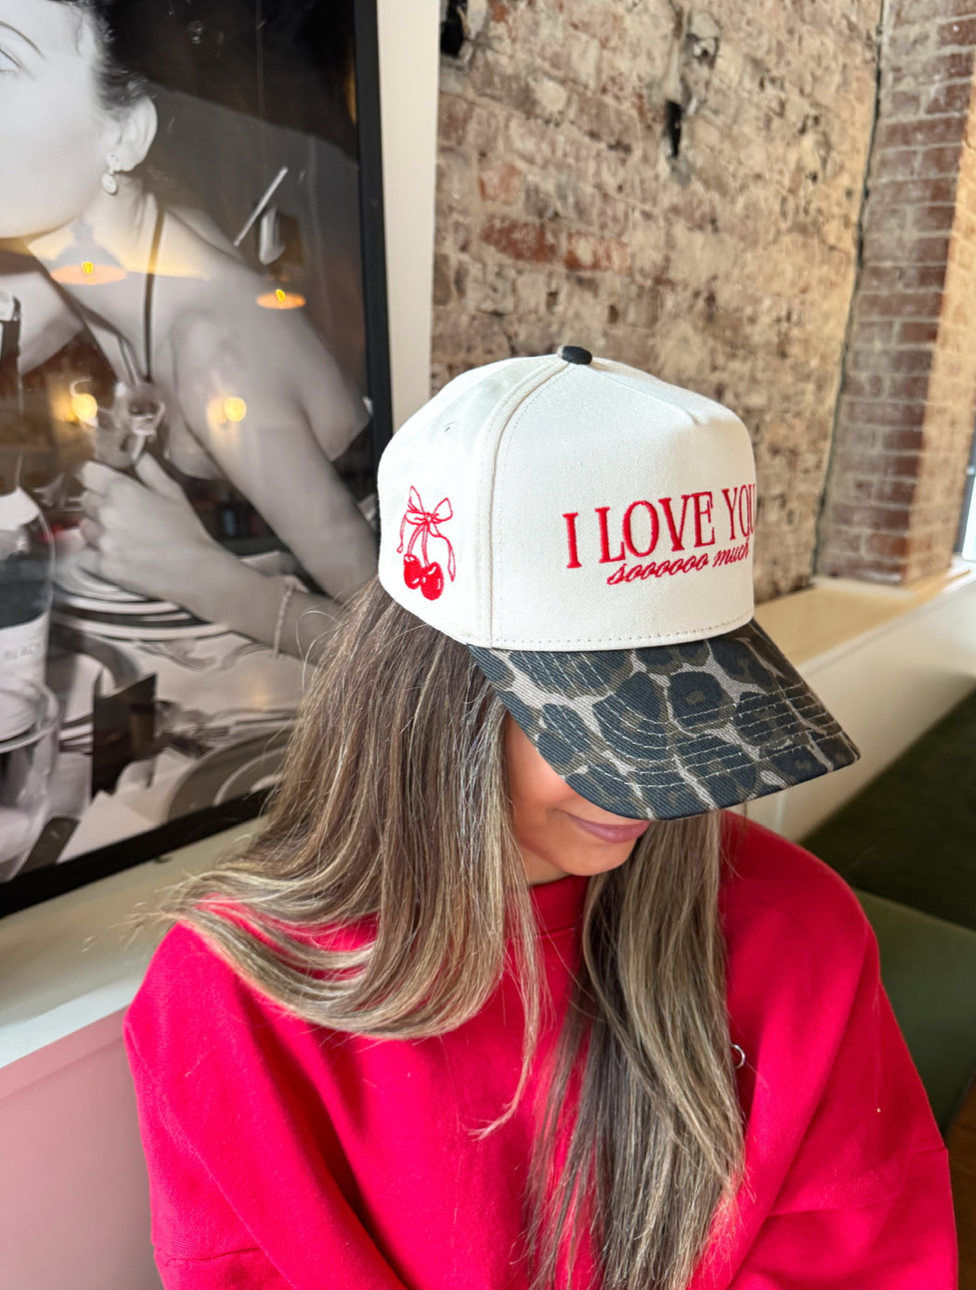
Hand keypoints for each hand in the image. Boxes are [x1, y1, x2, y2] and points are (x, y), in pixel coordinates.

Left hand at [77, 456, 226, 607]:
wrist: (194, 570)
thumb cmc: (186, 530)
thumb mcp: (173, 493)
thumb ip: (150, 470)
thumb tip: (136, 455)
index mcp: (121, 490)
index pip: (87, 473)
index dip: (95, 477)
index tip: (101, 483)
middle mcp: (106, 513)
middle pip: (85, 501)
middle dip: (98, 504)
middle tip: (121, 515)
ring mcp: (102, 540)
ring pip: (84, 528)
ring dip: (96, 529)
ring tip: (120, 536)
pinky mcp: (102, 565)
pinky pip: (85, 555)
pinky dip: (95, 554)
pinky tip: (115, 554)